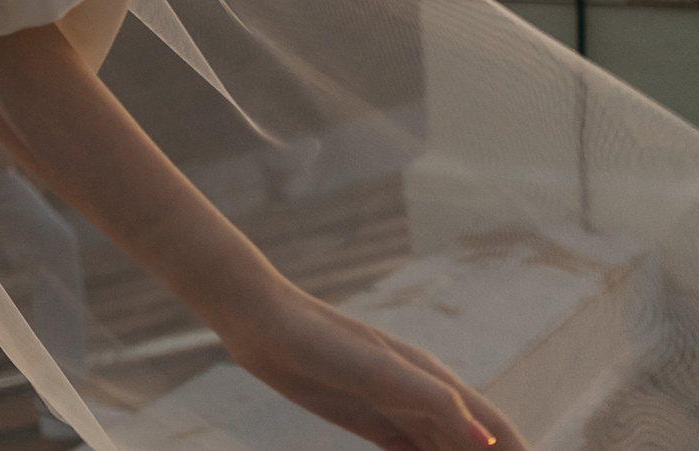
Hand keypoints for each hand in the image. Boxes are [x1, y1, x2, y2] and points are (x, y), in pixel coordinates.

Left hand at [224, 286, 523, 450]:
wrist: (263, 322)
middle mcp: (426, 398)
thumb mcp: (380, 369)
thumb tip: (487, 439)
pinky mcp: (370, 421)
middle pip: (477, 447)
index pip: (497, 431)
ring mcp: (398, 409)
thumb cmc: (322, 339)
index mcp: (438, 384)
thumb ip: (434, 400)